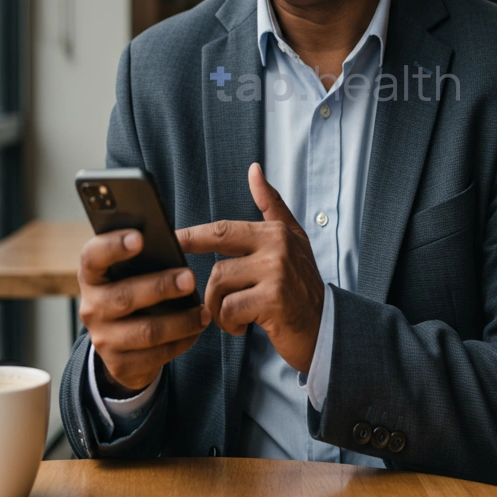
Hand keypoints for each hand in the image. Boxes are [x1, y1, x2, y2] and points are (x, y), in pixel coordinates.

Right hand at [77, 229, 210, 395]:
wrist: (121, 343)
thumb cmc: (134, 291)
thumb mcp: (130, 274)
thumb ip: (145, 260)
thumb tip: (176, 244)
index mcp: (92, 277)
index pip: (92, 257)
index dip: (113, 246)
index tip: (140, 237)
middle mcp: (92, 307)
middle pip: (124, 297)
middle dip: (161, 287)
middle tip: (190, 278)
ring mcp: (103, 339)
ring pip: (146, 331)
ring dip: (180, 321)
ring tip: (203, 312)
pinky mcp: (119, 365)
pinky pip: (156, 355)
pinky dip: (181, 341)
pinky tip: (196, 330)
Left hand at [177, 163, 324, 372]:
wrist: (326, 326)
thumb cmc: (302, 285)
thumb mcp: (293, 239)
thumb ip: (271, 205)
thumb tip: (254, 170)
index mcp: (275, 232)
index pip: (223, 230)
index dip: (193, 236)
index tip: (170, 239)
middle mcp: (276, 247)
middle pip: (217, 265)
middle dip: (206, 289)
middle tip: (196, 299)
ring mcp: (276, 272)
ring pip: (220, 287)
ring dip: (220, 309)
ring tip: (234, 316)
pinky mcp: (273, 300)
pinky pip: (230, 309)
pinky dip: (230, 324)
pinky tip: (243, 327)